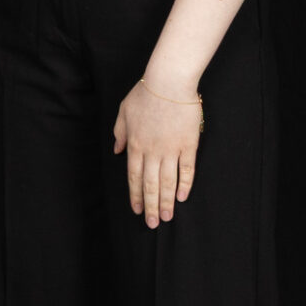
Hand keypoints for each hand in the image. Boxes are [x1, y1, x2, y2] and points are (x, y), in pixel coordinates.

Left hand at [114, 80, 201, 227]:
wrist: (169, 82)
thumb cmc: (145, 94)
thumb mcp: (123, 112)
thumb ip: (119, 133)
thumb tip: (117, 150)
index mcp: (135, 144)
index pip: (133, 177)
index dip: (135, 195)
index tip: (137, 210)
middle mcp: (152, 151)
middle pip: (150, 184)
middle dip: (151, 206)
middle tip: (153, 224)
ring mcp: (171, 149)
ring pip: (168, 181)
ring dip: (167, 201)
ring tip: (168, 217)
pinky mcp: (189, 145)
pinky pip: (187, 169)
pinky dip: (185, 184)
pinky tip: (182, 197)